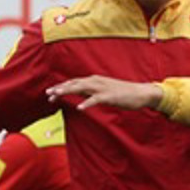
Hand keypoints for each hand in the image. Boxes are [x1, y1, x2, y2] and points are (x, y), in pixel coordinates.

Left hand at [45, 76, 162, 110]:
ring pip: (82, 88)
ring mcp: (103, 88)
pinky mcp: (110, 96)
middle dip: (60, 88)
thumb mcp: (102, 91)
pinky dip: (87, 103)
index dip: (61, 88)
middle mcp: (96, 81)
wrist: (141, 93)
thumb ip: (90, 92)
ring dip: (68, 91)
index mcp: (94, 81)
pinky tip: (79, 108)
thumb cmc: (121, 93)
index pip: (73, 83)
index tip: (49, 94)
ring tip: (57, 95)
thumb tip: (78, 96)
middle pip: (74, 84)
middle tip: (48, 94)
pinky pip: (96, 99)